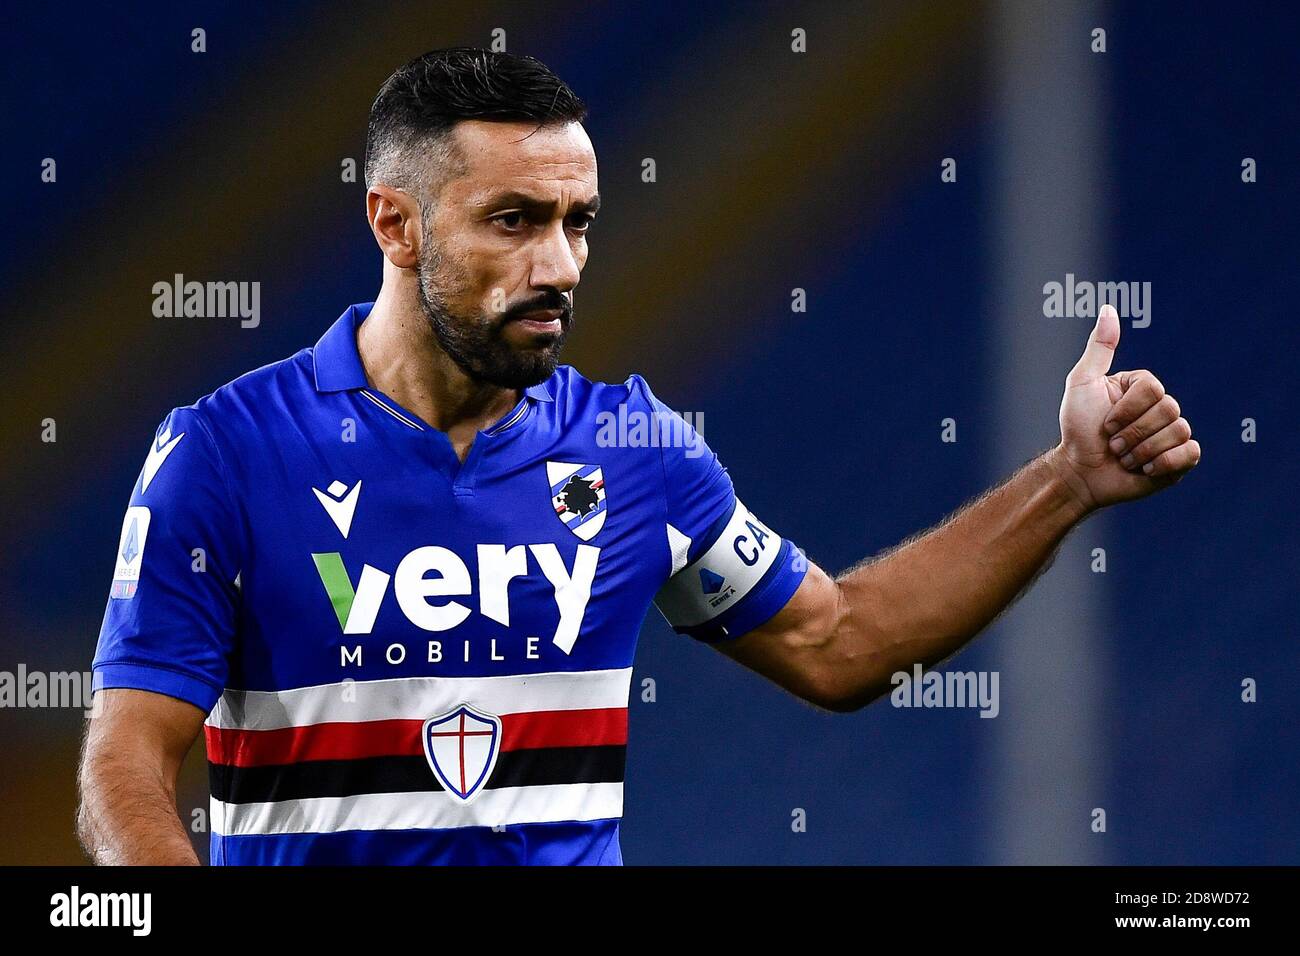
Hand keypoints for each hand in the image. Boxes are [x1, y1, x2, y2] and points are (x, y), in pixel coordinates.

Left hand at [1048, 304, 1200, 510]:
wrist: (1080, 473)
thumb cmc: (1077, 429)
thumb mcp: (1082, 383)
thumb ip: (1099, 348)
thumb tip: (1110, 307)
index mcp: (1142, 387)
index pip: (1152, 389)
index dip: (1125, 410)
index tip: (1103, 422)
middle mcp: (1160, 407)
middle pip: (1168, 410)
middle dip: (1132, 432)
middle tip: (1113, 443)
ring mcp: (1171, 434)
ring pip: (1178, 432)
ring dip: (1142, 450)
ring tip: (1124, 457)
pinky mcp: (1179, 461)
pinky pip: (1191, 453)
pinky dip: (1165, 463)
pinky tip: (1147, 468)